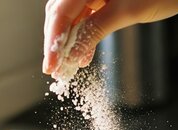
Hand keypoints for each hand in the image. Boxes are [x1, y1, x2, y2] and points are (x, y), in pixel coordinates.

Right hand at [43, 0, 177, 74]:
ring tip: (67, 67)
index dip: (53, 40)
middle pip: (60, 14)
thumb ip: (96, 29)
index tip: (50, 65)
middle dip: (56, 43)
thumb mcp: (126, 12)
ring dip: (68, 42)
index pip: (61, 12)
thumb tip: (73, 53)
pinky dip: (82, 36)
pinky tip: (82, 56)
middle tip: (53, 70)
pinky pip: (84, 17)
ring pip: (70, 17)